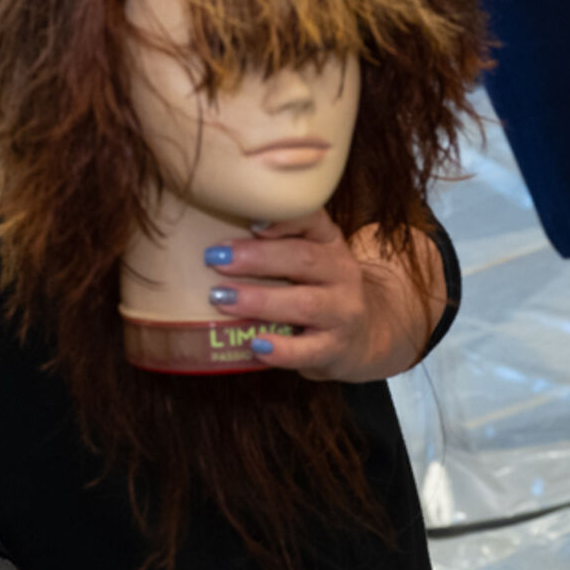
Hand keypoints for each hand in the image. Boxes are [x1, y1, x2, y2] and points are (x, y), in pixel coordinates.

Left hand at [205, 212, 442, 382]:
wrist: (364, 335)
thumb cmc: (315, 289)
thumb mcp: (304, 258)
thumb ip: (270, 243)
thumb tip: (205, 234)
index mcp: (329, 242)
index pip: (313, 220)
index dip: (284, 219)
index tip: (250, 221)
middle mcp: (342, 272)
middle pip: (303, 259)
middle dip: (257, 258)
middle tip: (215, 259)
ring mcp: (343, 312)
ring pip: (305, 304)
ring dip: (259, 301)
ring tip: (221, 298)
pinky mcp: (336, 348)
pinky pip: (309, 350)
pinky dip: (281, 349)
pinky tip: (255, 344)